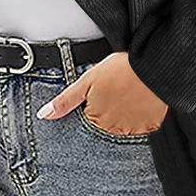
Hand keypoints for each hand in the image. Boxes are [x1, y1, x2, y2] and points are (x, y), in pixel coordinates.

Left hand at [35, 51, 168, 134]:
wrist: (152, 66)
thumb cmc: (120, 69)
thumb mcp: (86, 81)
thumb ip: (65, 101)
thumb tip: (43, 115)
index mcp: (95, 118)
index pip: (88, 118)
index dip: (94, 102)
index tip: (102, 91)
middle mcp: (113, 129)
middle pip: (105, 123)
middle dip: (109, 108)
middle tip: (117, 89)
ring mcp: (133, 129)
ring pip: (124, 124)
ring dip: (125, 112)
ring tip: (129, 92)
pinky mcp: (151, 125)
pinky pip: (142, 124)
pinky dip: (141, 113)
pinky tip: (141, 98)